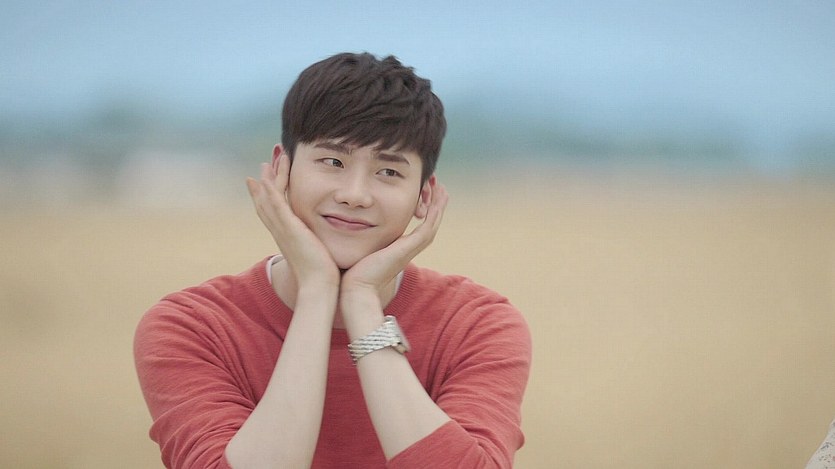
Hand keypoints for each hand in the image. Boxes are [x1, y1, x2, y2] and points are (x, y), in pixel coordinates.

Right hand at [246, 153, 339, 288]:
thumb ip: (321, 244)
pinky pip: (276, 206)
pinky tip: (267, 178)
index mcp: (289, 236)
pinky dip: (269, 192)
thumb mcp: (320, 254)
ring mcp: (283, 230)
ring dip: (268, 180)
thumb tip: (330, 242)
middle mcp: (282, 232)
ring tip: (268, 162)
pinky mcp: (290, 229)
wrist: (319, 287)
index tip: (267, 179)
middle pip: (266, 203)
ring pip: (269, 200)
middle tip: (264, 165)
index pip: (275, 211)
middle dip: (264, 183)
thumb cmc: (324, 275)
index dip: (269, 196)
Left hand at [341, 179, 448, 300]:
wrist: (357, 288)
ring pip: (432, 223)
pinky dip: (434, 213)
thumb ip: (358, 239)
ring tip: (441, 188)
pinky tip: (436, 200)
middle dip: (434, 204)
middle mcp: (407, 249)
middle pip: (429, 223)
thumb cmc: (352, 272)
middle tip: (438, 187)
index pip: (417, 227)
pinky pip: (427, 227)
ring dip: (437, 205)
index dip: (422, 210)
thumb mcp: (359, 250)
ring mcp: (410, 249)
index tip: (423, 194)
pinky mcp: (408, 248)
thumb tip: (342, 226)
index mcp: (398, 249)